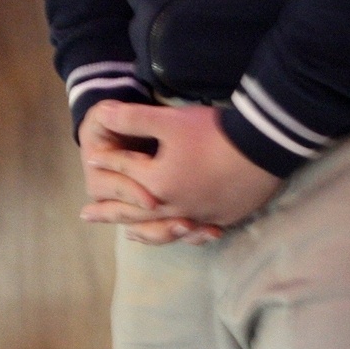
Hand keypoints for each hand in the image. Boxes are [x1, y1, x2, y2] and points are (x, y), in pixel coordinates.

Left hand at [80, 100, 279, 237]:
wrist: (263, 148)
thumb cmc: (213, 133)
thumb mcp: (169, 121)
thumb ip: (133, 119)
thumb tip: (100, 113)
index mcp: (156, 183)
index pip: (125, 171)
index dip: (108, 160)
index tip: (91, 158)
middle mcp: (173, 206)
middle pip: (134, 210)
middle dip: (109, 210)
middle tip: (86, 216)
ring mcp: (198, 215)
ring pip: (161, 229)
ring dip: (141, 231)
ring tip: (125, 233)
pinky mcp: (221, 217)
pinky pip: (192, 233)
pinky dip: (176, 235)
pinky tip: (178, 233)